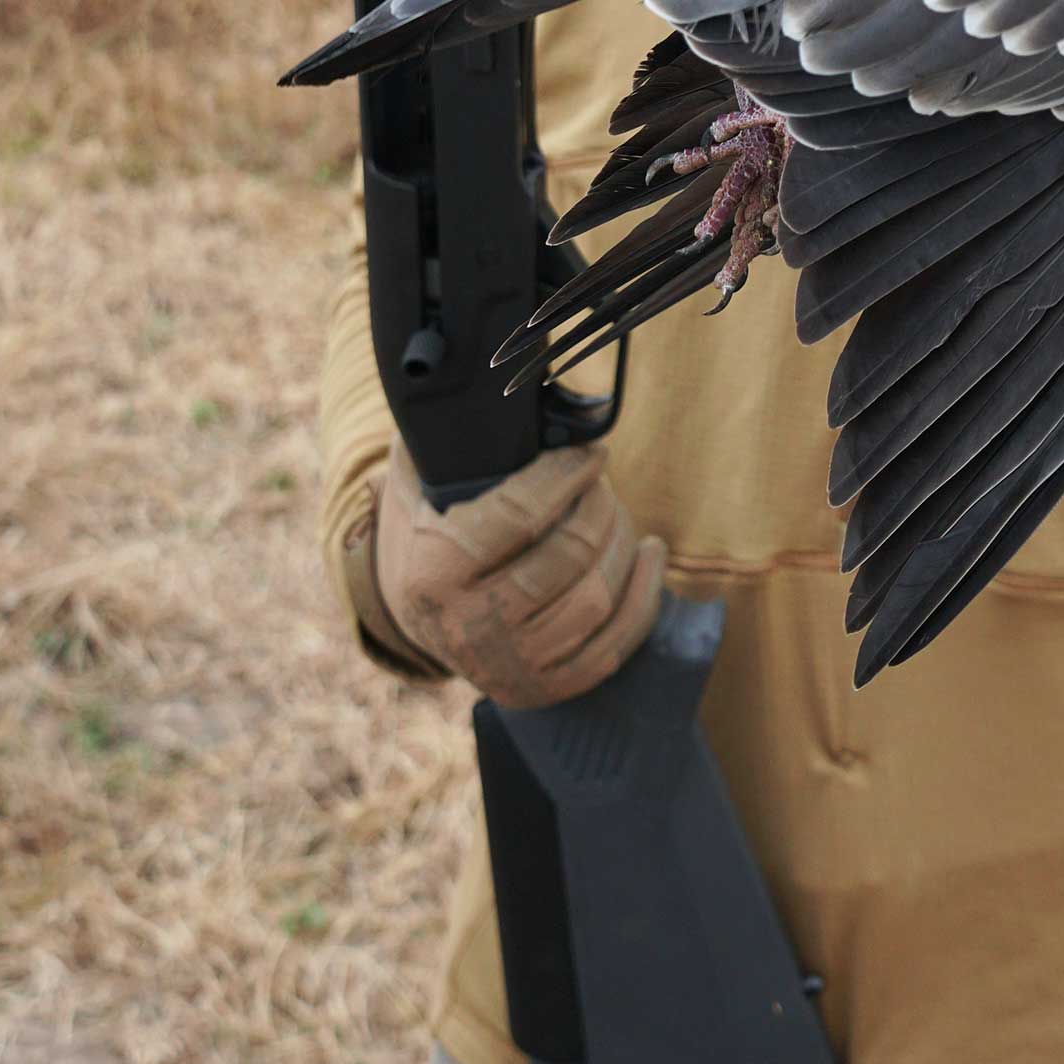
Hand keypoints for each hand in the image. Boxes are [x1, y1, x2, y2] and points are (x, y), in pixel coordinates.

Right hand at [370, 435, 665, 707]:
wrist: (411, 622)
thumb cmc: (423, 534)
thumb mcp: (412, 483)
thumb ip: (437, 434)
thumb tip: (473, 374)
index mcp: (434, 572)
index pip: (520, 515)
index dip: (567, 475)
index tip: (590, 452)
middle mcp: (470, 627)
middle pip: (568, 557)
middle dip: (599, 506)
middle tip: (602, 480)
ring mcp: (509, 666)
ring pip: (596, 598)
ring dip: (622, 543)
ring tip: (618, 511)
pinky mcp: (544, 689)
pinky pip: (614, 645)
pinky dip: (644, 595)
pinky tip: (652, 555)